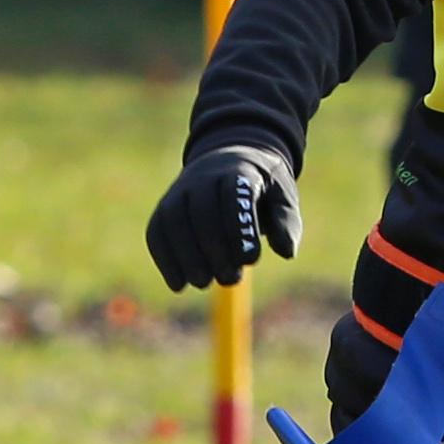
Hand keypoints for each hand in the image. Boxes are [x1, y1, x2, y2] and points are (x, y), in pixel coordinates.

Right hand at [147, 144, 300, 290]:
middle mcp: (204, 176)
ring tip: (203, 283)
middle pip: (201, 211)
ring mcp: (180, 189)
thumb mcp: (283, 197)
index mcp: (238, 170)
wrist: (231, 159)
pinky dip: (164, 259)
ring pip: (174, 221)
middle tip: (230, 279)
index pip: (233, 196)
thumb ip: (286, 223)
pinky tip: (178, 285)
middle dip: (214, 249)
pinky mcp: (165, 206)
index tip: (251, 260)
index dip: (239, 229)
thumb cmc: (262, 187)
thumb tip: (286, 252)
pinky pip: (157, 230)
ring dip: (186, 257)